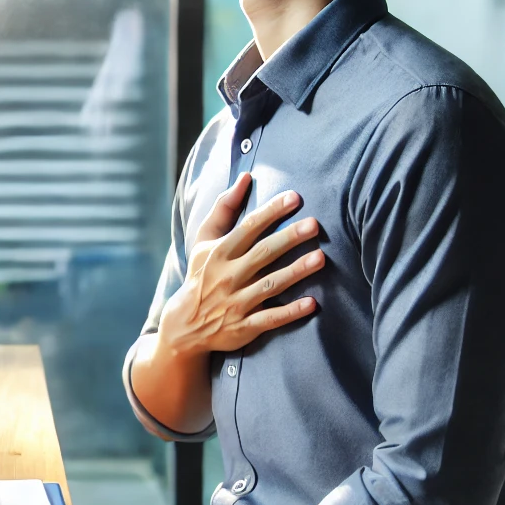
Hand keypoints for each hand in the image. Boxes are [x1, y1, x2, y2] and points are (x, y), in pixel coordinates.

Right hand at [158, 171, 324, 361]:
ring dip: (295, 272)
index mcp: (219, 253)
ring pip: (269, 286)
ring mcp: (236, 303)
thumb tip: (245, 177)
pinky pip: (270, 319)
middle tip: (314, 224)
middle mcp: (228, 277)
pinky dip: (290, 313)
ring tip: (320, 258)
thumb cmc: (202, 275)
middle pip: (262, 254)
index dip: (271, 212)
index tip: (294, 198)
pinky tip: (312, 303)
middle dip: (288, 238)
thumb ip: (224, 208)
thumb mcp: (205, 241)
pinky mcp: (244, 327)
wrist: (185, 324)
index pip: (248, 229)